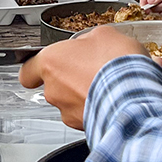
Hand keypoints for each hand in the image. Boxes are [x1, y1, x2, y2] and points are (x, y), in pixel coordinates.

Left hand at [20, 25, 148, 128]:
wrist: (134, 96)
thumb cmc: (116, 64)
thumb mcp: (104, 35)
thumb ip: (89, 40)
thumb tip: (90, 44)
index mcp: (51, 62)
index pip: (27, 71)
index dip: (36, 69)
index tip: (46, 67)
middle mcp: (54, 90)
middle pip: (55, 86)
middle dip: (73, 80)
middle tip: (93, 70)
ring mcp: (68, 111)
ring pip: (73, 103)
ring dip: (87, 95)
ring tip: (110, 85)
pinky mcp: (83, 127)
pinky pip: (89, 116)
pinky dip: (100, 109)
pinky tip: (117, 98)